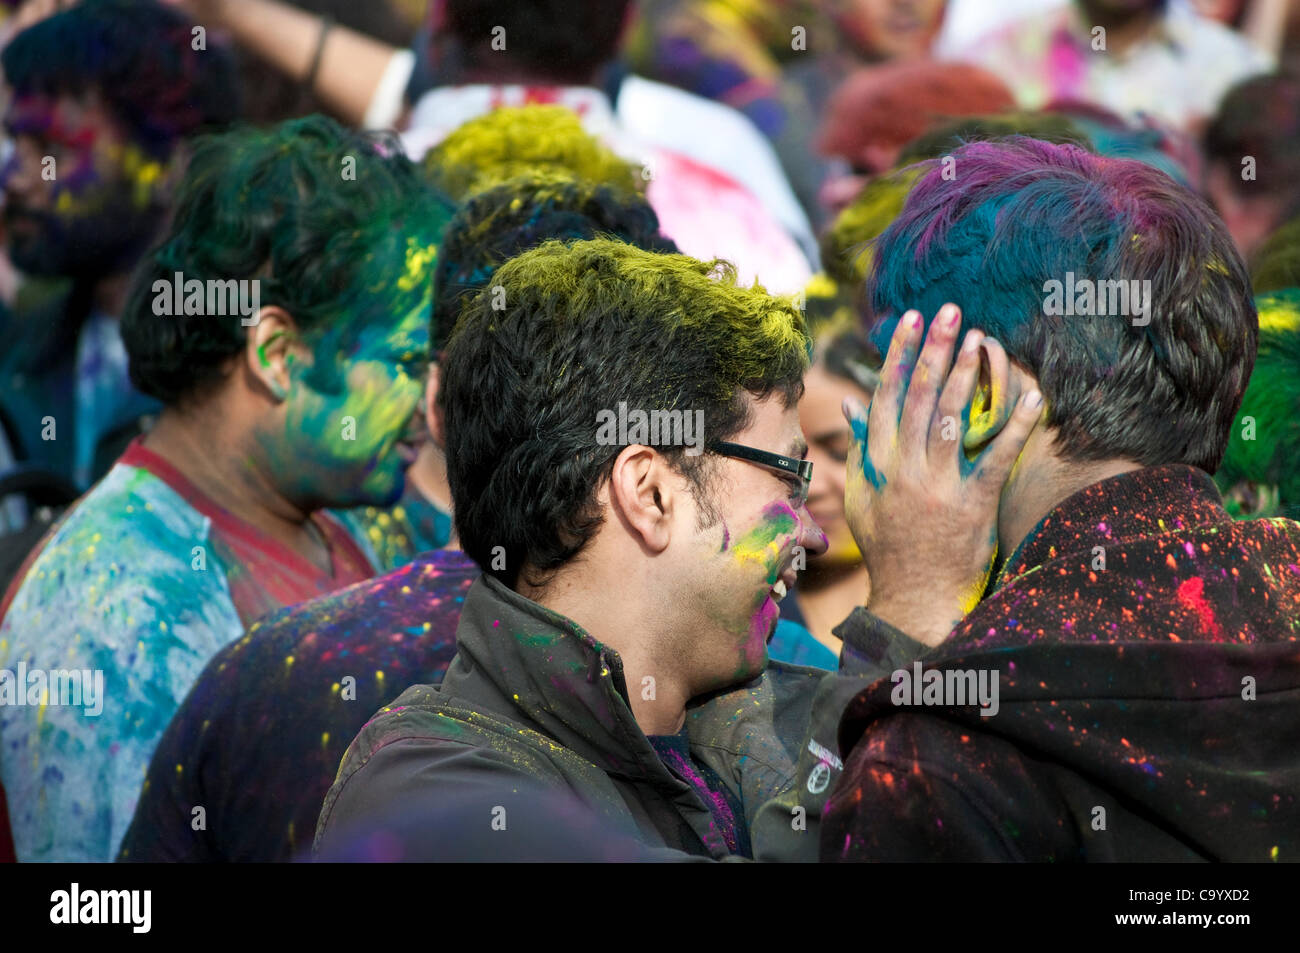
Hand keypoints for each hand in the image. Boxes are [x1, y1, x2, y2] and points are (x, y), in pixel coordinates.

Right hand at [843, 303, 1042, 645]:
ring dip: (967, 375)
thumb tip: (855, 404)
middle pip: (919, 397)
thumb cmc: (887, 547)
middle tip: (950, 311)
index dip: (899, 355)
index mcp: (877, 464)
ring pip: (951, 419)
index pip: (887, 396)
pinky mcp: (971, 504)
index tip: (912, 319)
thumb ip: (860, 449)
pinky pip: (996, 458)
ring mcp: (937, 486)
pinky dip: (1015, 426)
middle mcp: (903, 469)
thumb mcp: (861, 498)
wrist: (912, 597)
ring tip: (981, 339)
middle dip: (934, 349)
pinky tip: (1032, 396)